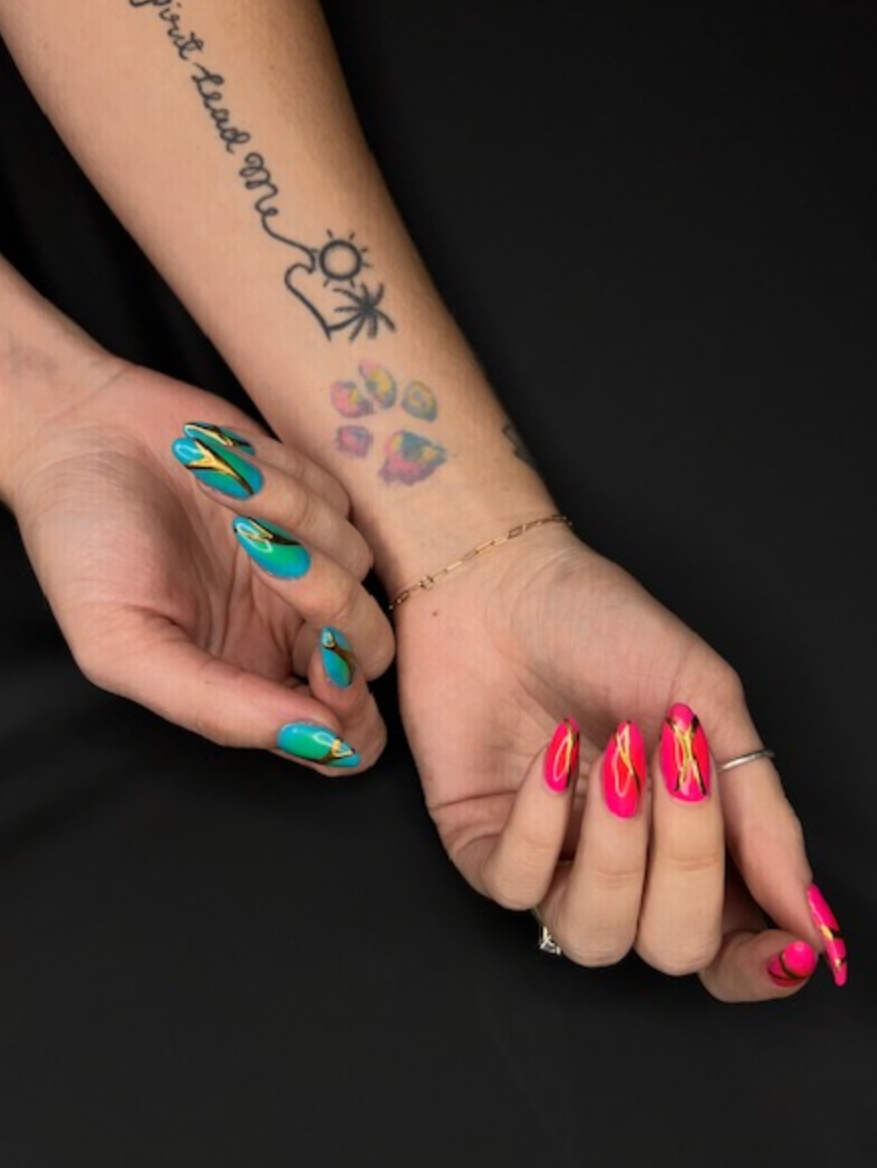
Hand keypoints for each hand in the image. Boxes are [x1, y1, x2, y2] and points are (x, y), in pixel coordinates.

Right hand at [9, 361, 394, 772]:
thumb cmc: (84, 549)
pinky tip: (232, 471)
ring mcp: (307, 563)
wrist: (77, 436)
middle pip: (372, 650)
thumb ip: (218, 708)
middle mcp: (288, 630)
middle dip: (334, 606)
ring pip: (361, 568)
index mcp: (249, 678)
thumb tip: (318, 744)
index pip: (348, 734)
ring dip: (292, 524)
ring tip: (221, 499)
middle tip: (265, 558)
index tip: (325, 664)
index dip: (354, 715)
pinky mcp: (314, 500)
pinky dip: (290, 485)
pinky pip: (344, 503)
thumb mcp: (125, 647)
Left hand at [394, 524, 844, 999]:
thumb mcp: (707, 703)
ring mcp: (551, 860)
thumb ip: (758, 812)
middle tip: (680, 772)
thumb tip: (811, 920)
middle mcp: (623, 863)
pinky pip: (517, 887)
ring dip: (620, 853)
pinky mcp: (480, 847)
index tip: (790, 948)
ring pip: (596, 937)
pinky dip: (542, 826)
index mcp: (687, 836)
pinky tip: (551, 757)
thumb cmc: (607, 627)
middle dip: (690, 866)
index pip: (729, 945)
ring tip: (619, 761)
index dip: (761, 965)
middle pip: (674, 948)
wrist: (505, 580)